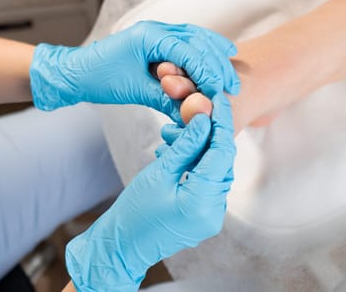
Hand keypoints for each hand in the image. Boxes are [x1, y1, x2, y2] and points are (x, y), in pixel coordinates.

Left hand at [29, 21, 238, 122]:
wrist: (74, 73)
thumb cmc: (98, 79)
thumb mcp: (134, 90)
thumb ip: (166, 97)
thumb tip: (194, 110)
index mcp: (149, 35)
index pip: (188, 51)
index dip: (208, 71)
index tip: (222, 90)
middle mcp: (154, 29)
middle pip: (197, 41)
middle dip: (216, 63)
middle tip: (232, 84)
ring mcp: (154, 32)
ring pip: (193, 38)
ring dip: (213, 54)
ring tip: (231, 68)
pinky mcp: (153, 42)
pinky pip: (183, 44)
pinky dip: (199, 52)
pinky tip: (212, 58)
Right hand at [65, 94, 235, 290]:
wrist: (123, 246)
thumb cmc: (133, 213)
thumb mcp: (158, 174)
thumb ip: (185, 147)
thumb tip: (204, 121)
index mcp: (202, 202)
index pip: (222, 152)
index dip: (221, 122)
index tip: (217, 98)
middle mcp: (214, 211)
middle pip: (222, 161)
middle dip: (211, 134)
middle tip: (199, 110)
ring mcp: (211, 216)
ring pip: (216, 171)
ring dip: (201, 149)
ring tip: (177, 134)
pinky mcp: (204, 216)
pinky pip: (208, 184)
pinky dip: (198, 165)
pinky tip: (179, 154)